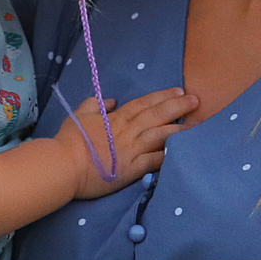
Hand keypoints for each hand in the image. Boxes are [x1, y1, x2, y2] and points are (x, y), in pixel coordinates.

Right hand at [58, 88, 198, 198]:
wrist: (64, 165)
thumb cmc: (68, 141)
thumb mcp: (79, 115)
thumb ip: (95, 105)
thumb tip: (111, 100)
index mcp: (116, 119)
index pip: (143, 104)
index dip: (162, 96)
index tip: (178, 90)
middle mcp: (127, 132)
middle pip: (157, 115)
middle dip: (178, 106)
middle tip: (195, 100)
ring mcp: (131, 150)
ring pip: (160, 135)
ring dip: (179, 129)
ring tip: (197, 124)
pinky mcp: (131, 169)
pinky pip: (155, 161)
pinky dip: (169, 155)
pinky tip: (183, 151)